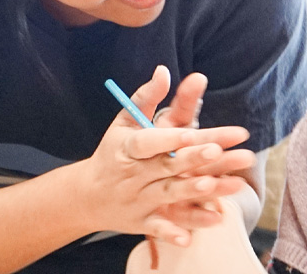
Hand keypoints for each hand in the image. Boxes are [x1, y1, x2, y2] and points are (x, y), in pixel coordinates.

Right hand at [83, 66, 255, 245]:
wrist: (87, 195)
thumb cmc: (112, 151)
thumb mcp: (124, 122)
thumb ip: (146, 97)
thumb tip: (164, 70)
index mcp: (128, 148)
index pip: (150, 142)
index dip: (170, 138)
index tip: (193, 132)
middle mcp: (133, 174)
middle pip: (167, 166)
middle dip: (194, 160)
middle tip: (220, 151)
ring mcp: (138, 199)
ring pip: (169, 195)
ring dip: (191, 192)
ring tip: (216, 185)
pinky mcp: (142, 222)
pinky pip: (159, 228)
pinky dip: (172, 233)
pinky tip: (191, 237)